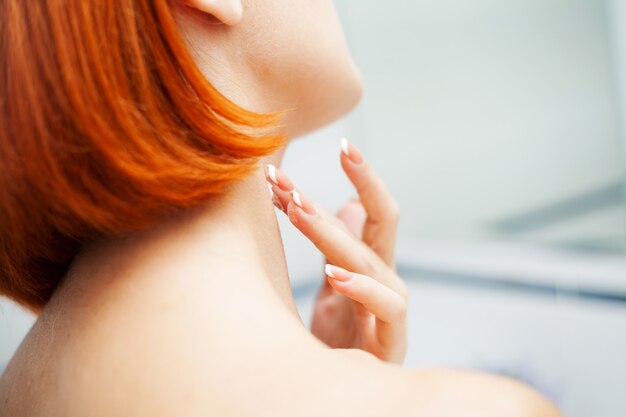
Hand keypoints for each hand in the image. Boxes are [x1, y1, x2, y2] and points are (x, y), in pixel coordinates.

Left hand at [266, 139, 407, 363]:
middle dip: (345, 188)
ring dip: (331, 231)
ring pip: (371, 259)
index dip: (362, 177)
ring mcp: (390, 308)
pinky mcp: (391, 339)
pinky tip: (332, 271)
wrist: (341, 390)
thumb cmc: (338, 340)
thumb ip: (339, 245)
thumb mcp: (335, 286)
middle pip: (379, 223)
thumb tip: (347, 203)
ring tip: (295, 208)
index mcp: (370, 264)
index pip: (373, 211)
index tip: (340, 143)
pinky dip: (359, 286)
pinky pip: (385, 306)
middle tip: (291, 173)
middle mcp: (385, 279)